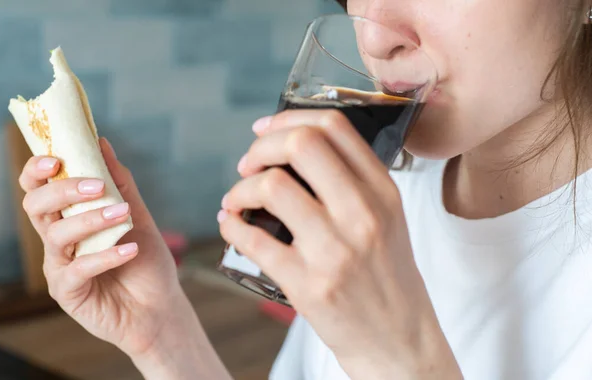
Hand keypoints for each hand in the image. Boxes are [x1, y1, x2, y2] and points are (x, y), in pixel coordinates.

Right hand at [19, 138, 182, 357]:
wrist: (160, 306)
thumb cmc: (146, 261)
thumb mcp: (137, 215)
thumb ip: (119, 182)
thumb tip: (101, 141)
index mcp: (69, 217)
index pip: (39, 188)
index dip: (38, 170)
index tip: (58, 158)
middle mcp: (58, 240)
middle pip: (36, 206)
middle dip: (62, 190)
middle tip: (97, 186)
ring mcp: (60, 267)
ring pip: (55, 236)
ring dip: (91, 220)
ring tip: (124, 215)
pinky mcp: (68, 293)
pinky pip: (76, 270)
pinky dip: (104, 255)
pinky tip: (129, 249)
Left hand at [219, 111, 461, 378]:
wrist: (398, 339)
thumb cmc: (386, 275)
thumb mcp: (387, 218)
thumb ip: (351, 182)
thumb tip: (291, 149)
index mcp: (383, 191)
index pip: (334, 126)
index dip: (288, 118)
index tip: (264, 129)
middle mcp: (363, 214)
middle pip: (301, 144)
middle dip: (261, 147)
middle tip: (248, 165)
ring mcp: (336, 250)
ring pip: (272, 187)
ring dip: (240, 190)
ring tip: (237, 201)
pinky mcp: (308, 285)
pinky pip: (253, 240)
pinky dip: (231, 227)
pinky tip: (232, 226)